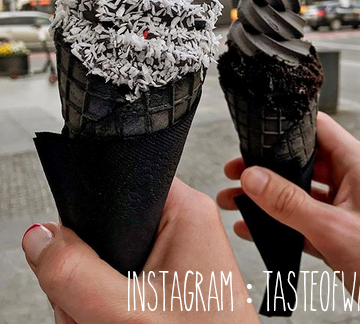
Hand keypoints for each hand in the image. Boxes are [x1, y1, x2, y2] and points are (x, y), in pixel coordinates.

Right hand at [22, 179, 259, 323]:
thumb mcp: (126, 310)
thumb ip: (76, 272)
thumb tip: (40, 238)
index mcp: (186, 211)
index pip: (123, 183)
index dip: (91, 212)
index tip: (78, 245)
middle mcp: (186, 225)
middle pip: (111, 225)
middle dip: (89, 269)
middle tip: (95, 304)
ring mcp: (180, 254)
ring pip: (113, 256)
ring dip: (96, 291)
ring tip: (106, 318)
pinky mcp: (173, 279)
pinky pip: (125, 277)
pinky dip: (110, 301)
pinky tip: (112, 319)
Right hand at [217, 113, 359, 323]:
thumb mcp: (335, 229)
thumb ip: (290, 203)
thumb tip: (254, 178)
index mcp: (357, 165)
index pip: (317, 129)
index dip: (286, 129)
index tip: (256, 137)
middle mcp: (351, 182)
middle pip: (302, 163)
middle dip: (268, 168)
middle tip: (236, 173)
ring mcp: (346, 209)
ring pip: (300, 194)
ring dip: (269, 198)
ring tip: (235, 201)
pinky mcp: (342, 235)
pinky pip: (304, 222)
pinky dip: (280, 224)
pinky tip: (256, 229)